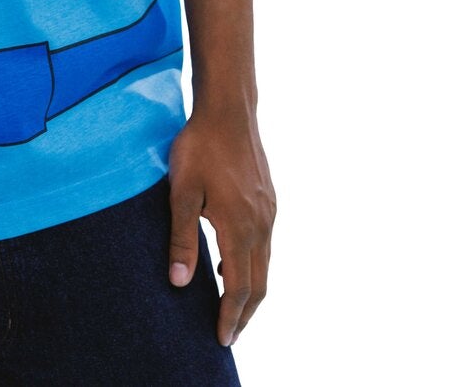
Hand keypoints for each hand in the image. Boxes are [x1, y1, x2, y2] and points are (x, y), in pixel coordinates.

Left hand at [166, 106, 274, 346]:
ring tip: (230, 306)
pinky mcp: (268, 199)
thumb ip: (181, 239)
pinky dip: (252, 265)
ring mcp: (268, 211)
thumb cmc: (200, 147)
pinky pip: (265, 244)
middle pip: (258, 284)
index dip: (230, 317)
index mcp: (239, 227)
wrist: (229, 110)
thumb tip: (180, 283)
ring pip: (264, 264)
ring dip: (249, 290)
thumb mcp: (181, 192)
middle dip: (244, 314)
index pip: (238, 288)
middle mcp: (261, 225)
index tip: (222, 340)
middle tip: (229, 334)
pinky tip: (231, 262)